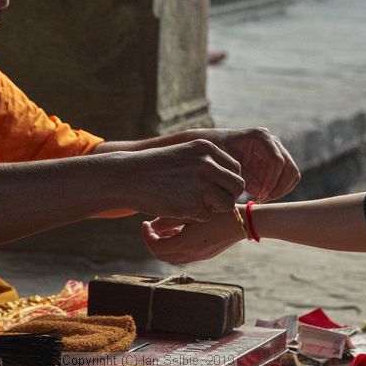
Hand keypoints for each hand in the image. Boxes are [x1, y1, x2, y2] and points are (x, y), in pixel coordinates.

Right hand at [127, 139, 244, 221]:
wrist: (128, 176)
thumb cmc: (155, 166)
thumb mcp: (184, 153)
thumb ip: (207, 162)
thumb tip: (231, 178)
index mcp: (206, 148)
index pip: (235, 168)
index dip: (227, 181)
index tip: (214, 187)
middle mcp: (207, 164)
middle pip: (237, 186)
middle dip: (227, 196)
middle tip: (210, 200)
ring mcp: (201, 184)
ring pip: (227, 204)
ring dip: (215, 208)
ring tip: (195, 204)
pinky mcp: (192, 204)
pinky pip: (208, 216)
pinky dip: (196, 216)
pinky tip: (180, 208)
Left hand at [141, 209, 244, 263]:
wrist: (246, 222)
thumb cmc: (220, 211)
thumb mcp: (192, 211)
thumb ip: (170, 218)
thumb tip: (152, 224)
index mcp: (186, 244)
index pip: (156, 247)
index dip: (146, 236)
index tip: (145, 223)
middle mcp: (192, 254)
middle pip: (163, 255)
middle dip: (153, 241)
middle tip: (151, 226)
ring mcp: (200, 256)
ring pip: (173, 256)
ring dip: (165, 243)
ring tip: (166, 226)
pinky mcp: (207, 254)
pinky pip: (185, 255)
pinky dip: (177, 245)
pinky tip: (181, 229)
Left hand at [194, 128, 299, 201]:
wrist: (211, 147)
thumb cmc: (214, 151)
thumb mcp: (223, 161)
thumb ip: (240, 174)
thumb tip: (258, 191)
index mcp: (260, 137)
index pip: (277, 162)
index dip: (271, 182)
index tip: (259, 196)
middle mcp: (272, 142)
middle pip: (290, 168)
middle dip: (278, 188)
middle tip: (261, 200)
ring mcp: (276, 152)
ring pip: (292, 175)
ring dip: (280, 190)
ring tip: (261, 199)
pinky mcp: (275, 163)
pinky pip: (286, 179)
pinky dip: (278, 190)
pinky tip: (261, 196)